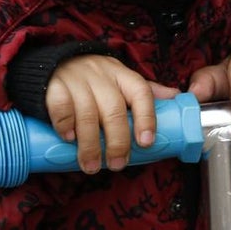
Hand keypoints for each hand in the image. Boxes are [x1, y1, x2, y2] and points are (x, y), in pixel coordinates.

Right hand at [46, 55, 178, 174]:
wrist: (56, 63)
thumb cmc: (95, 79)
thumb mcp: (121, 80)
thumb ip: (145, 92)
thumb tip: (176, 97)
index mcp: (122, 75)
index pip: (140, 92)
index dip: (147, 117)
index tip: (146, 142)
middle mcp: (101, 75)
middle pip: (114, 110)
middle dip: (117, 141)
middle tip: (117, 163)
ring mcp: (77, 80)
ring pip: (88, 114)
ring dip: (91, 145)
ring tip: (93, 166)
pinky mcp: (54, 86)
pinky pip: (61, 107)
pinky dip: (65, 124)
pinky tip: (69, 138)